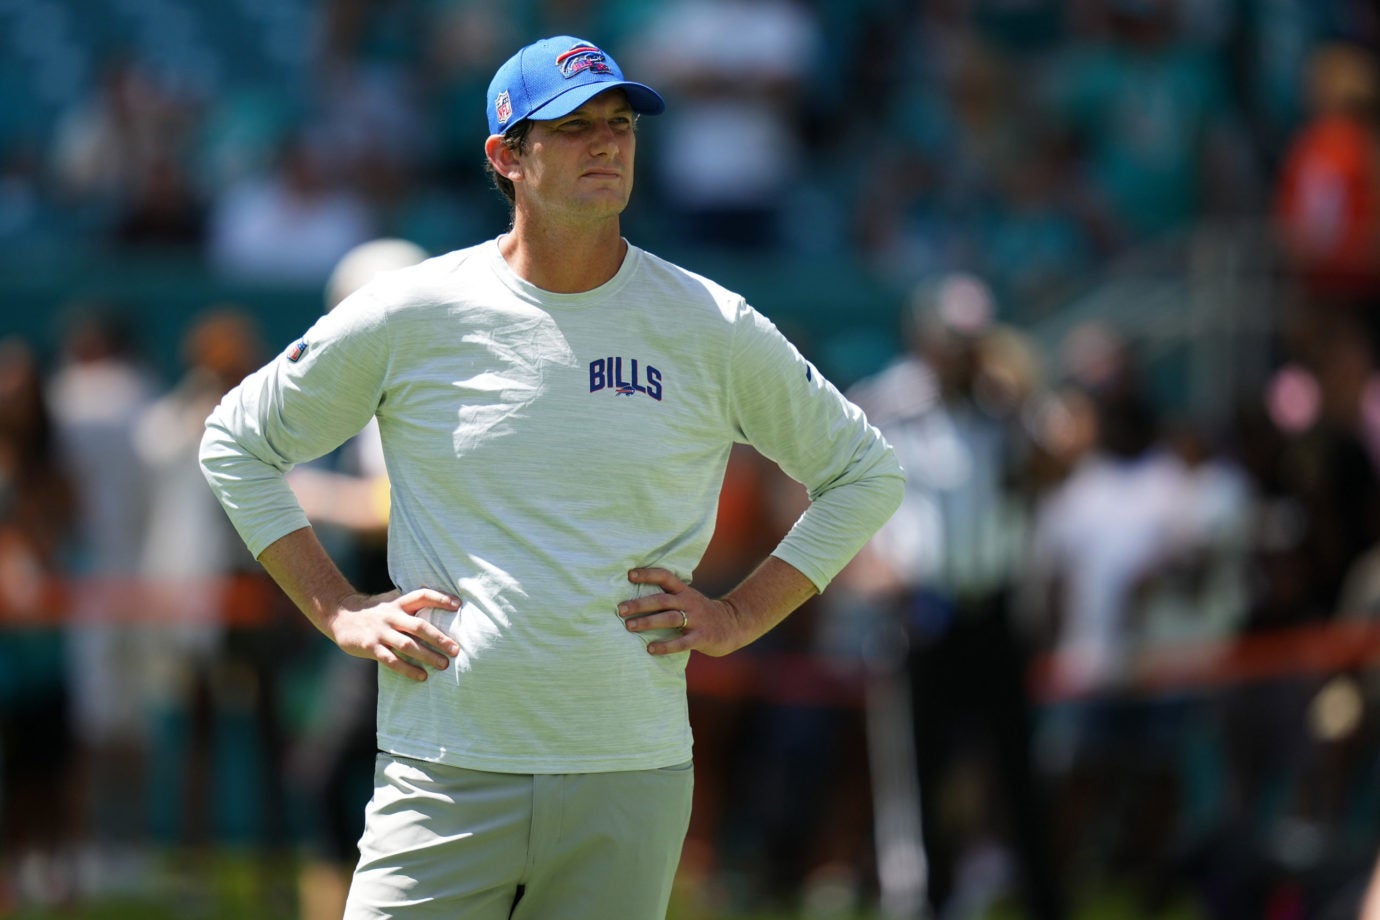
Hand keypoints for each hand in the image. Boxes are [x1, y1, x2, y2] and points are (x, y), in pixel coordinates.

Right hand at [327, 587, 462, 681]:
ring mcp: (380, 632)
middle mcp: (391, 616)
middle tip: (456, 649)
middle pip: (419, 626)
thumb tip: (439, 606)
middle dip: (439, 639)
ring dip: (427, 656)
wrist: (340, 616)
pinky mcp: (370, 646)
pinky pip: (392, 660)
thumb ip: (410, 604)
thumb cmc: (374, 611)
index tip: (458, 605)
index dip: (440, 598)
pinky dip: (408, 669)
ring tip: (444, 665)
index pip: (422, 595)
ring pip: (408, 645)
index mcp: (398, 602)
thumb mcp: (391, 601)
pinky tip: (422, 676)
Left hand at [617, 568, 745, 656]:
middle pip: (663, 600)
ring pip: (670, 619)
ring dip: (649, 622)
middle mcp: (689, 602)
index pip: (665, 576)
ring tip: (629, 626)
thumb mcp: (688, 598)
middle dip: (640, 604)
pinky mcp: (702, 637)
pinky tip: (650, 649)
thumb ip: (668, 596)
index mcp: (684, 591)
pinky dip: (665, 646)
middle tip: (621, 609)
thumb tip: (634, 596)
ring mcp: (696, 620)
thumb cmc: (700, 612)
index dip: (648, 574)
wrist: (733, 624)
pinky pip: (682, 642)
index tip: (629, 574)